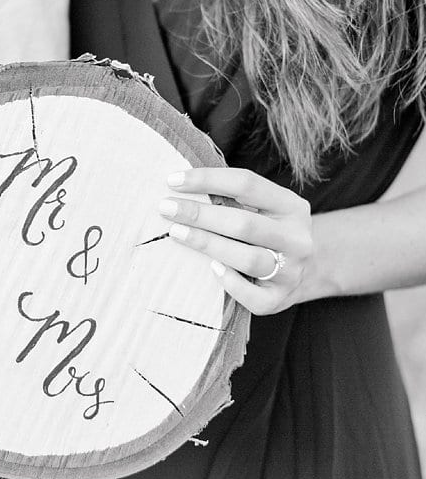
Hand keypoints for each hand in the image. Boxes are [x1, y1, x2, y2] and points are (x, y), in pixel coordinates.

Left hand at [160, 167, 313, 314]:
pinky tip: (211, 269)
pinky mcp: (279, 299)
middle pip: (244, 224)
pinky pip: (252, 296)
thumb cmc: (268, 233)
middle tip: (167, 208)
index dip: (208, 180)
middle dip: (200, 214)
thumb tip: (179, 186)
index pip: (247, 185)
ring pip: (248, 258)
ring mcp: (291, 271)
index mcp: (292, 207)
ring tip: (176, 233)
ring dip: (207, 244)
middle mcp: (296, 238)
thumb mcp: (265, 209)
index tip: (173, 181)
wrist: (311, 271)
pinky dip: (230, 282)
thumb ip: (234, 199)